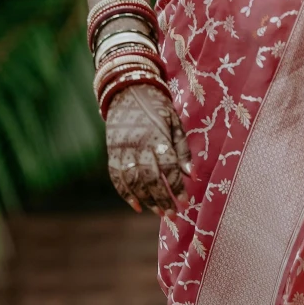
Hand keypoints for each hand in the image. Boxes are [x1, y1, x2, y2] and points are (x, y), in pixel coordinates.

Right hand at [105, 82, 190, 214]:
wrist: (127, 90)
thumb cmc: (157, 107)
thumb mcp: (175, 122)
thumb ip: (182, 149)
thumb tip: (191, 176)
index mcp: (158, 135)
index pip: (168, 167)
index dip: (177, 186)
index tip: (185, 201)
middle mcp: (139, 144)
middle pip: (150, 178)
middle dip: (163, 199)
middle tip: (173, 215)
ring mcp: (123, 149)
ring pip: (133, 181)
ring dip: (146, 200)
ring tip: (158, 212)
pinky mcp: (112, 152)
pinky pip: (117, 178)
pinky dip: (125, 194)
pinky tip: (137, 206)